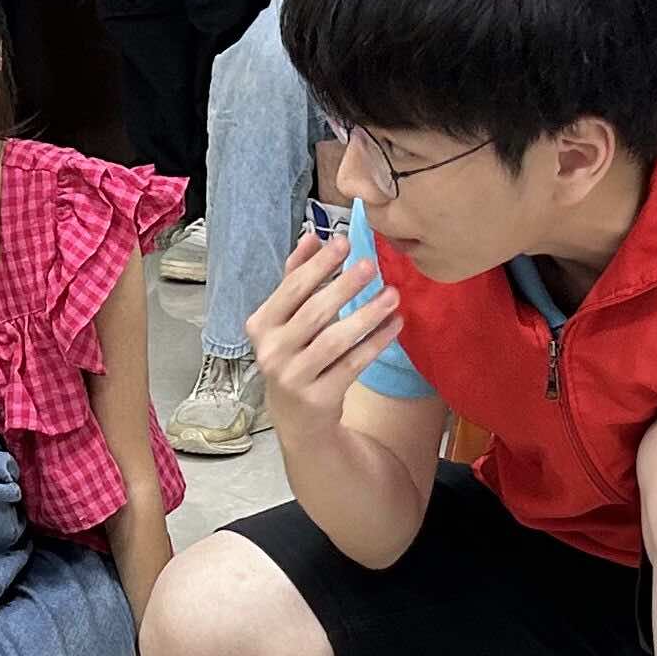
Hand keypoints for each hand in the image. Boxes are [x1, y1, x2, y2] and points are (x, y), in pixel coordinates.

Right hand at [244, 222, 399, 432]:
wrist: (297, 419)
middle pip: (313, 313)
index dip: (318, 265)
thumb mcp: (286, 319)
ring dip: (366, 314)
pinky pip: (353, 364)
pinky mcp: (319, 398)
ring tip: (392, 294)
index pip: (291, 289)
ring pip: (335, 340)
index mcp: (261, 325)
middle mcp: (272, 352)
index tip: (343, 242)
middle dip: (344, 286)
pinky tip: (395, 324)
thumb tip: (312, 236)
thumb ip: (296, 278)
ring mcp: (294, 377)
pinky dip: (376, 342)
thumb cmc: (294, 356)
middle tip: (371, 264)